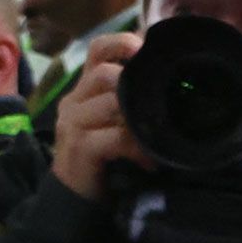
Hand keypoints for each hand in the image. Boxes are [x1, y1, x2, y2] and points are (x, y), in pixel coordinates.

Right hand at [49, 31, 145, 199]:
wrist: (76, 199)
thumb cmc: (103, 158)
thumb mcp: (116, 122)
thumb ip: (130, 101)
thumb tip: (168, 79)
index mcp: (84, 88)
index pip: (98, 49)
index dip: (123, 42)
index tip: (148, 50)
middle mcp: (73, 100)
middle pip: (105, 73)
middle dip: (136, 85)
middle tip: (160, 106)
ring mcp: (72, 122)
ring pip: (111, 103)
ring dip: (140, 119)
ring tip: (156, 136)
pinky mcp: (79, 146)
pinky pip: (115, 137)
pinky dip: (137, 147)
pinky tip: (148, 161)